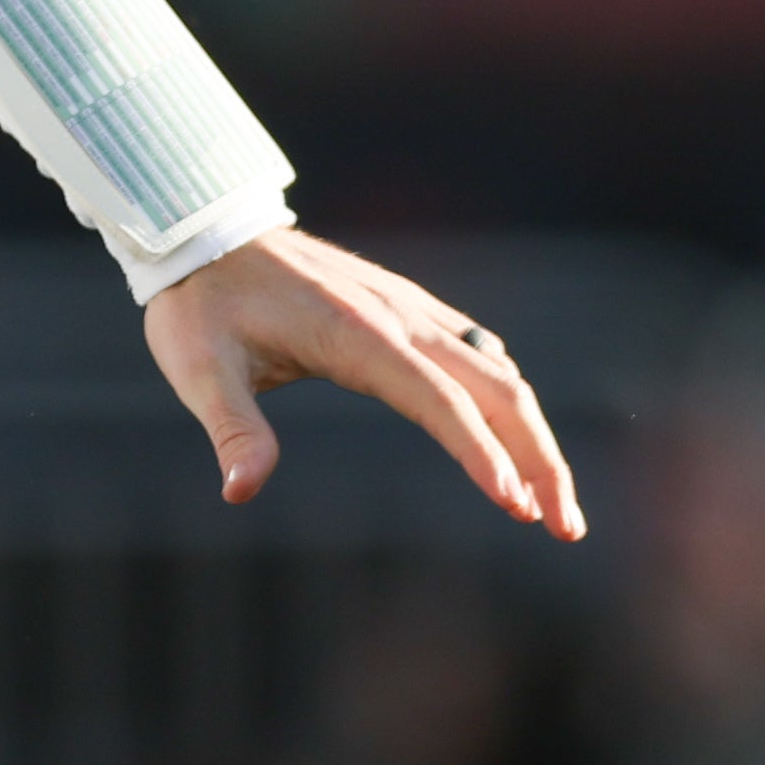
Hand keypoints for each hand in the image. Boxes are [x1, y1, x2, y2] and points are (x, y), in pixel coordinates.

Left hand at [140, 227, 585, 536]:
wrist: (205, 233)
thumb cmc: (200, 305)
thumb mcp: (199, 368)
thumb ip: (230, 428)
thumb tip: (239, 492)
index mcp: (358, 334)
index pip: (442, 400)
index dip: (483, 453)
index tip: (517, 507)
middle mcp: (400, 318)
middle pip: (500, 390)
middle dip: (541, 461)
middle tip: (565, 531)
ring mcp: (411, 310)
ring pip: (501, 374)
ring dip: (534, 438)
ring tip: (550, 508)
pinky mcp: (408, 309)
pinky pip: (479, 354)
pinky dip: (510, 403)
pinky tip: (518, 445)